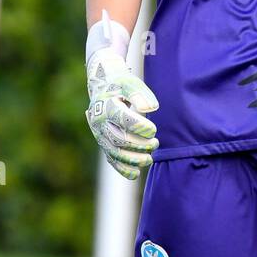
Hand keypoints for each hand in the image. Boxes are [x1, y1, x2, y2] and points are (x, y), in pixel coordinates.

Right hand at [86, 47, 159, 179]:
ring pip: (114, 152)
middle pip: (119, 139)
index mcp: (107, 106)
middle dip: (139, 145)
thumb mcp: (130, 82)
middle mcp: (100, 122)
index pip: (123, 119)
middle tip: (156, 143)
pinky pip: (111, 158)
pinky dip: (122, 168)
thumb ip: (140, 93)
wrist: (103, 86)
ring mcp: (100, 134)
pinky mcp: (103, 142)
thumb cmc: (121, 84)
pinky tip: (135, 174)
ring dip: (133, 159)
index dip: (139, 127)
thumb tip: (150, 108)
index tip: (153, 130)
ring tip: (149, 159)